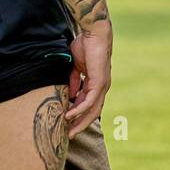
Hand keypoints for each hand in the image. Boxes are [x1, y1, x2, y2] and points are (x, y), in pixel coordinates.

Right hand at [65, 21, 111, 138]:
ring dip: (80, 121)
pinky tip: (69, 115)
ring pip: (92, 110)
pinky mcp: (99, 83)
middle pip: (92, 112)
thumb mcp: (76, 66)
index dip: (78, 114)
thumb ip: (74, 80)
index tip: (67, 123)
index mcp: (96, 83)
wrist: (93, 34)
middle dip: (80, 124)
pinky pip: (89, 101)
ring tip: (69, 130)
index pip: (88, 104)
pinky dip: (79, 109)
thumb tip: (70, 94)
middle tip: (69, 135)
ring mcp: (102, 86)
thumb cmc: (85, 46)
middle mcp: (101, 88)